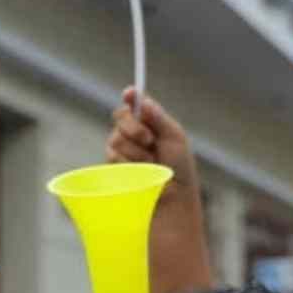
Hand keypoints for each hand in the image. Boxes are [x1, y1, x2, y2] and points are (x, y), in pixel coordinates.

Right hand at [107, 89, 198, 204]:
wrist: (172, 198)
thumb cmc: (178, 168)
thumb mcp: (174, 138)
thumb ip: (158, 118)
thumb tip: (142, 99)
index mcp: (149, 121)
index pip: (134, 103)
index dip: (130, 96)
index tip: (129, 94)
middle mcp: (132, 132)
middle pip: (120, 115)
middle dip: (134, 127)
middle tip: (150, 141)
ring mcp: (120, 148)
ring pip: (116, 138)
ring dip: (136, 152)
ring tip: (151, 165)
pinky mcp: (113, 166)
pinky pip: (113, 157)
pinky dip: (129, 164)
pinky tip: (140, 174)